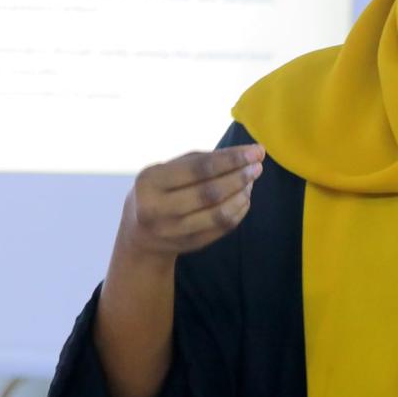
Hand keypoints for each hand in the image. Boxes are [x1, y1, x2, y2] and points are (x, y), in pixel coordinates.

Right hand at [115, 143, 264, 261]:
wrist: (140, 235)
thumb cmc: (158, 190)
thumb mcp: (166, 170)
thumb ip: (201, 160)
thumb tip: (244, 153)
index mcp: (150, 182)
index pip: (199, 169)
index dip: (231, 159)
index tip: (256, 151)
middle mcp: (158, 210)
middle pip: (211, 193)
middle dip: (240, 177)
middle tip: (257, 166)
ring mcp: (174, 232)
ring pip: (220, 214)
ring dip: (242, 194)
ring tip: (251, 180)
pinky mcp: (190, 245)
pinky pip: (223, 227)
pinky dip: (239, 210)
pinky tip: (245, 197)